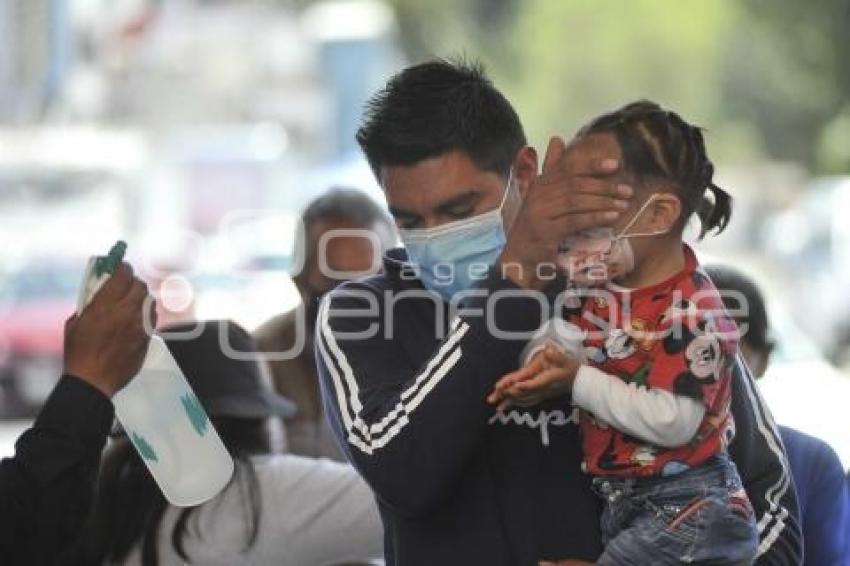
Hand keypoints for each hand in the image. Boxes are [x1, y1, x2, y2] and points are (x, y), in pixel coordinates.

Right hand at [63, 262, 155, 396]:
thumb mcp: (75, 323)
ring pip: (149, 302)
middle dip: (133, 282)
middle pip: (140, 286)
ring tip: (132, 302)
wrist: (92, 380)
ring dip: (141, 298)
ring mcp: (139, 326)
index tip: (120, 266)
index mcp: (105, 306)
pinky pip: (151, 319)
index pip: (122, 275)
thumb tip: (99, 294)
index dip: (122, 267)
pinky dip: (145, 314)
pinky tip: (137, 319)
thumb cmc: (79, 354)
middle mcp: (126, 313)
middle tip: (126, 284)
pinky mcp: (146, 339)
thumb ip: (90, 305)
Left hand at [486, 345, 579, 410]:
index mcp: (548, 380)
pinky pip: (527, 401)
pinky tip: (507, 406)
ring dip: (510, 402)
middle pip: (524, 394)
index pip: (534, 384)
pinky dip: (516, 403)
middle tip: (495, 398)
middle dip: (509, 395)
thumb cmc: (572, 369)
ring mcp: (541, 394)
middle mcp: (543, 389)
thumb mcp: (566, 359)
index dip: (524, 386)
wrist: (580, 382)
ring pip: (524, 399)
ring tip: (497, 406)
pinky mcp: (541, 395)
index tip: (513, 387)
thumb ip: (557, 355)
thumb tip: (549, 349)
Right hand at [499, 136, 631, 288]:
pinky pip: (575, 220)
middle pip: (576, 184)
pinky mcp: (545, 232)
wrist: (518, 261)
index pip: (568, 168)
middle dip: (604, 186)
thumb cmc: (535, 229)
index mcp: (539, 185)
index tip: (614, 165)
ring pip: (577, 201)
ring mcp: (540, 214)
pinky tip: (611, 218)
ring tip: (624, 204)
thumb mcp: (542, 197)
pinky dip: (596, 218)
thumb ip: (552, 170)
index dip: (592, 165)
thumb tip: (557, 139)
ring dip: (604, 202)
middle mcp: (537, 196)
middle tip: (627, 190)